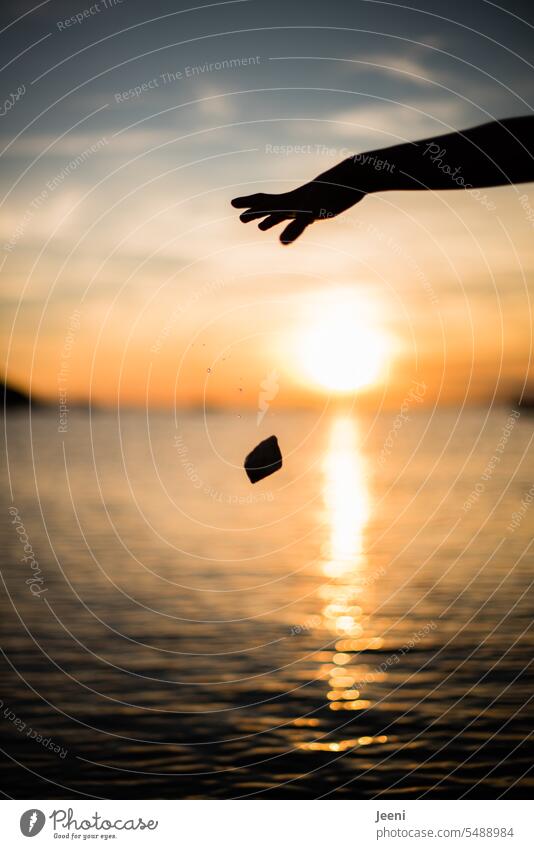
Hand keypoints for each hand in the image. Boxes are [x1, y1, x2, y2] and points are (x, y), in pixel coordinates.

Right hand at [231, 174, 365, 244]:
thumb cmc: (334, 194)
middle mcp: (296, 202)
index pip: (264, 203)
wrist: (354, 178)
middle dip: (255, 213)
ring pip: (284, 213)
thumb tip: (282, 243)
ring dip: (271, 220)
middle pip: (270, 207)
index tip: (233, 205)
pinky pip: (301, 217)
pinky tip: (295, 224)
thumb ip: (297, 227)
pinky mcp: (319, 208)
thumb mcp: (314, 214)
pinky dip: (294, 222)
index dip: (249, 206)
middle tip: (240, 218)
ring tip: (262, 228)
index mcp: (290, 202)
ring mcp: (307, 205)